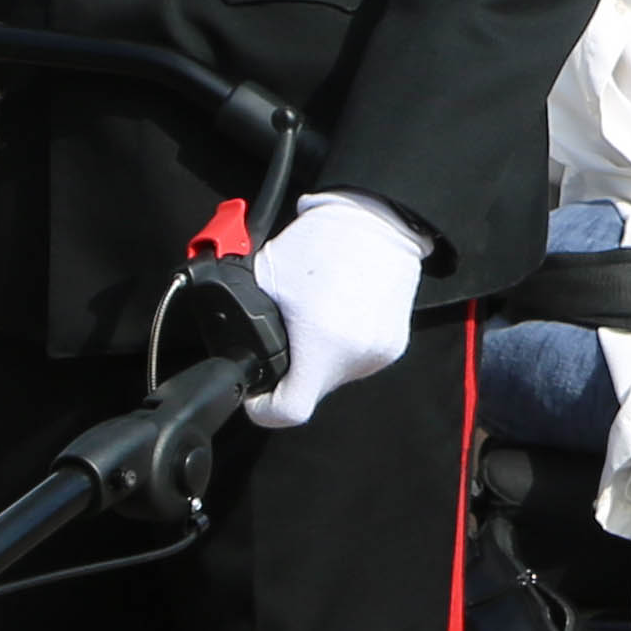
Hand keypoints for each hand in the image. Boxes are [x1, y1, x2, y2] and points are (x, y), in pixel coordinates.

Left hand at [238, 196, 430, 429]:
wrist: (377, 220)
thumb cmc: (324, 240)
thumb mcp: (267, 275)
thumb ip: (247, 314)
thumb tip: (236, 339)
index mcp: (323, 342)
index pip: (290, 410)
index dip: (264, 409)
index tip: (257, 395)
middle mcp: (356, 356)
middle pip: (311, 392)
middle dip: (291, 373)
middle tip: (284, 339)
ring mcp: (379, 353)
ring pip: (334, 377)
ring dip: (318, 359)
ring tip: (316, 318)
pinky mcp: (394, 345)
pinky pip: (356, 361)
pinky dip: (341, 347)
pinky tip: (338, 315)